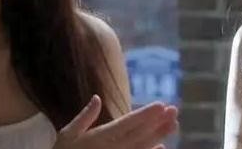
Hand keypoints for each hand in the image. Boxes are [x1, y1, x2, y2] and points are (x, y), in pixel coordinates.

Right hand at [53, 95, 178, 148]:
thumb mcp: (67, 134)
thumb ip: (84, 117)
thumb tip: (97, 98)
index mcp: (99, 137)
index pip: (127, 124)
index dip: (145, 114)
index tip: (161, 105)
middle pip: (141, 135)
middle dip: (158, 122)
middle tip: (175, 111)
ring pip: (143, 148)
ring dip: (159, 136)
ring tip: (173, 125)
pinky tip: (162, 147)